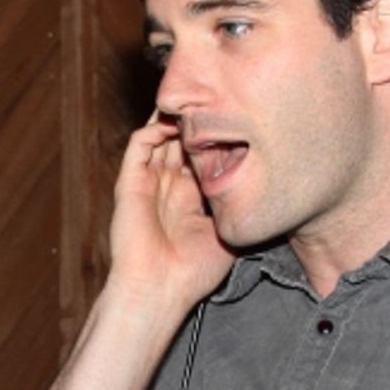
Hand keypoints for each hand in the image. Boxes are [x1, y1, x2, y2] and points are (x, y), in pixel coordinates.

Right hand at [107, 115, 234, 313]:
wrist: (158, 289)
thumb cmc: (192, 273)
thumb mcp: (229, 237)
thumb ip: (236, 209)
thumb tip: (259, 185)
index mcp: (190, 200)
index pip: (202, 159)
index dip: (219, 141)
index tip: (242, 123)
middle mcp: (168, 188)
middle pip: (181, 142)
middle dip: (199, 123)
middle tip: (220, 101)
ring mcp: (148, 183)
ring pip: (160, 137)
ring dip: (177, 118)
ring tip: (198, 101)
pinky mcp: (130, 181)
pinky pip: (140, 143)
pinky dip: (156, 126)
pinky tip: (177, 121)